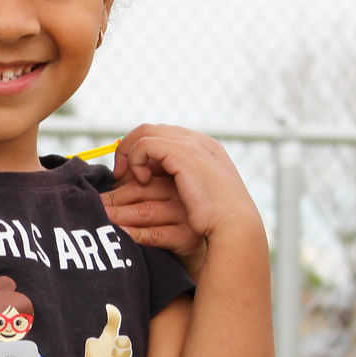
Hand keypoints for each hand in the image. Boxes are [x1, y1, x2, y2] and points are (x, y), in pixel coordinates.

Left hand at [83, 304, 132, 356]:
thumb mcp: (106, 332)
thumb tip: (109, 306)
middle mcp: (122, 355)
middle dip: (119, 353)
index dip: (122, 343)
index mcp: (120, 344)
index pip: (127, 343)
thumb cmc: (101, 344)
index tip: (114, 342)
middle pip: (127, 355)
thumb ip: (111, 320)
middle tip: (110, 353)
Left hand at [101, 166, 205, 274]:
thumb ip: (149, 182)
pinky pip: (154, 234)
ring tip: (101, 218)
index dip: (120, 180)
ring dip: (118, 215)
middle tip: (94, 205)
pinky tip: (121, 234)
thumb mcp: (171, 194)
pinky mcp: (187, 236)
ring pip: (143, 211)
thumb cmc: (186, 220)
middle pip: (139, 190)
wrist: (223, 244)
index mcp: (178, 174)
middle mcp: (183, 191)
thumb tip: (116, 178)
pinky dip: (135, 234)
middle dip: (113, 198)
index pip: (143, 171)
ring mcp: (186, 213)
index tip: (104, 190)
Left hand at [111, 124, 262, 245]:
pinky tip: (140, 181)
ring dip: (126, 155)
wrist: (236, 227)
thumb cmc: (216, 220)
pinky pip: (144, 145)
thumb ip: (180, 180)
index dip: (141, 150)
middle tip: (120, 175)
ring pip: (144, 134)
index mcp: (204, 147)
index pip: (163, 135)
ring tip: (122, 179)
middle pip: (151, 130)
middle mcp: (199, 141)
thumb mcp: (198, 194)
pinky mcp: (183, 153)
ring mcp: (192, 144)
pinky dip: (135, 160)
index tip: (130, 174)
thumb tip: (146, 178)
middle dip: (129, 149)